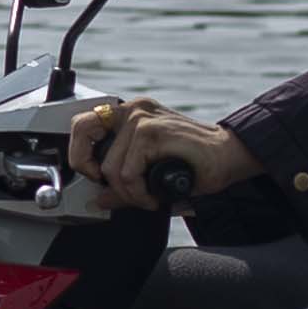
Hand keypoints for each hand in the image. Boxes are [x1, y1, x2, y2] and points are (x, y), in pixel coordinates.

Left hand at [67, 98, 253, 211]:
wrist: (228, 155)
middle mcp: (134, 110)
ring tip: (146, 197)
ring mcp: (142, 118)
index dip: (79, 154)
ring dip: (127, 192)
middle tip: (106, 186)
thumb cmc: (192, 162)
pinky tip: (154, 196)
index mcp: (130, 114)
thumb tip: (99, 199)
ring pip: (110, 166)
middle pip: (83, 129)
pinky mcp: (153, 131)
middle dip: (87, 166)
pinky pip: (129, 173)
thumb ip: (122, 181)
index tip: (93, 176)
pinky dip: (139, 193)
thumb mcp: (149, 172)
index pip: (83, 123)